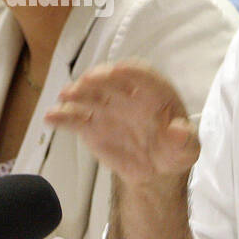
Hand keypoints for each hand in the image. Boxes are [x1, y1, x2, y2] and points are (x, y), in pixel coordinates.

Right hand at [45, 61, 198, 192]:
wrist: (154, 168)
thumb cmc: (173, 150)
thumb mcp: (186, 148)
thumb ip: (185, 140)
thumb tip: (177, 132)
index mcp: (155, 92)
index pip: (142, 75)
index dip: (131, 72)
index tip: (118, 69)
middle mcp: (127, 93)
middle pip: (110, 81)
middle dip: (99, 79)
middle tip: (87, 81)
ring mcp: (106, 107)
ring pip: (89, 94)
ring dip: (77, 93)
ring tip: (66, 96)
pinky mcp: (90, 124)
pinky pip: (74, 118)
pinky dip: (62, 116)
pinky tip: (51, 117)